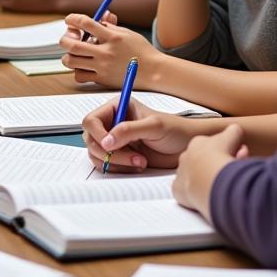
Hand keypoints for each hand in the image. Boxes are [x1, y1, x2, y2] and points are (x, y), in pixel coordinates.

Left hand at [59, 13, 159, 86]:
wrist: (154, 71)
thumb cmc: (141, 50)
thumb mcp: (127, 33)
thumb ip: (109, 26)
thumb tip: (98, 17)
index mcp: (112, 37)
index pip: (86, 23)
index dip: (73, 19)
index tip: (69, 19)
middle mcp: (105, 53)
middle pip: (72, 44)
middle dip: (65, 38)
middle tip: (68, 38)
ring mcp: (103, 67)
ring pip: (71, 61)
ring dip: (69, 55)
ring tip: (74, 53)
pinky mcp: (102, 80)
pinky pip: (80, 76)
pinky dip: (77, 71)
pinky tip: (84, 66)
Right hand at [82, 98, 201, 171]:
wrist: (186, 148)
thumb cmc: (174, 130)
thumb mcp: (153, 126)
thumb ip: (128, 130)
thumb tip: (106, 141)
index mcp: (117, 107)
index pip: (92, 120)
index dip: (97, 134)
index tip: (110, 145)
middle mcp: (112, 123)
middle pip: (91, 139)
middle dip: (109, 152)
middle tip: (132, 157)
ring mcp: (115, 141)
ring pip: (96, 154)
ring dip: (116, 162)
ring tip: (140, 161)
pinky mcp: (119, 156)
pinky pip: (106, 165)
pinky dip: (119, 169)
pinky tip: (137, 165)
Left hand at [173, 124, 248, 213]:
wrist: (211, 178)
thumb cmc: (220, 156)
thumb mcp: (231, 137)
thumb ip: (233, 131)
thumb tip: (235, 129)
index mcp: (197, 143)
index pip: (211, 147)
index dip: (225, 151)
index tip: (236, 156)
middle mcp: (186, 156)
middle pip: (203, 161)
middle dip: (217, 164)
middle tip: (230, 169)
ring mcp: (181, 173)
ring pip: (195, 176)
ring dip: (208, 179)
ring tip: (221, 183)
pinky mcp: (178, 190)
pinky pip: (185, 192)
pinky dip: (195, 193)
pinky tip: (207, 193)